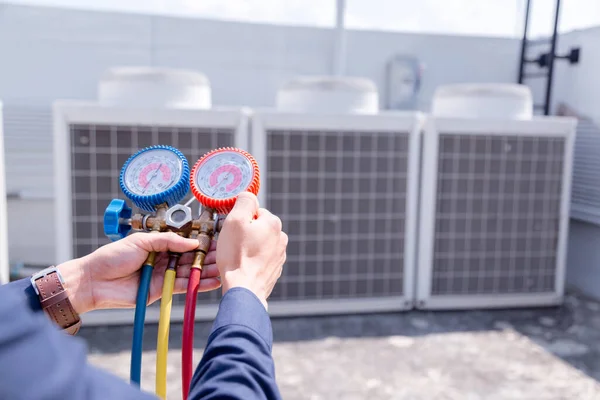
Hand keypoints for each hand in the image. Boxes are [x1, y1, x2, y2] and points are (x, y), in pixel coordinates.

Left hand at [57, 232, 221, 313]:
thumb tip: (192, 243)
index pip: (185, 241)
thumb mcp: (140, 241)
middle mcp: (165, 258)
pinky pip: (184, 287)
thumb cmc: (111, 257)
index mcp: (159, 244)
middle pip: (192, 257)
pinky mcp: (163, 290)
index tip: (216, 239)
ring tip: (224, 268)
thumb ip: (167, 241)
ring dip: (208, 271)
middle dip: (209, 256)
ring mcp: (165, 275)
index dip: (200, 241)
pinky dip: (199, 284)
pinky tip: (213, 282)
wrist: (94, 282)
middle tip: (226, 255)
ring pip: (191, 272)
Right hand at [217, 192, 287, 309]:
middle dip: (243, 233)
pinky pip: (259, 258)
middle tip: (231, 244)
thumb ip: (243, 202)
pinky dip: (251, 260)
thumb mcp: (235, 220)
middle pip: (256, 227)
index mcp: (273, 223)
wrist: (244, 290)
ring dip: (247, 246)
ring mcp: (279, 255)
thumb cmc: (237, 256)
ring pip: (258, 243)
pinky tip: (242, 266)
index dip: (238, 219)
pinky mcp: (274, 269)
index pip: (253, 211)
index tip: (230, 230)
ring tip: (236, 257)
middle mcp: (281, 238)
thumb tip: (247, 195)